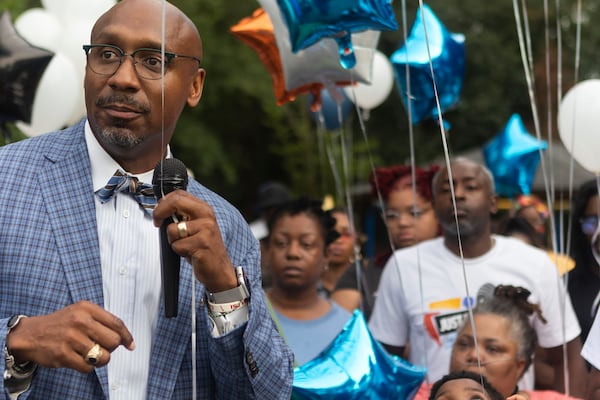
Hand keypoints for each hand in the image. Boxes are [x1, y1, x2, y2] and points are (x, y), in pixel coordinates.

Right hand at [6, 301, 133, 372]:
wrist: (29, 334)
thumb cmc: (61, 324)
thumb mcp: (80, 312)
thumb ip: (102, 321)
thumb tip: (126, 340)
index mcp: (87, 308)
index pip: (117, 323)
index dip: (127, 336)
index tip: (130, 345)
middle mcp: (80, 321)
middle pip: (113, 341)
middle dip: (111, 348)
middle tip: (101, 348)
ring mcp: (71, 338)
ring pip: (103, 357)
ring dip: (99, 360)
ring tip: (90, 355)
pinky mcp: (63, 355)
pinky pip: (88, 368)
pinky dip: (87, 367)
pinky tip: (79, 360)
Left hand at [152, 190, 237, 292]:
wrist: (219, 270)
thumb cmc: (204, 249)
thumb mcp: (196, 227)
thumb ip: (184, 216)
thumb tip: (161, 210)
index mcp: (204, 209)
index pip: (179, 194)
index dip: (163, 202)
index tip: (158, 213)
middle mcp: (206, 216)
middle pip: (175, 202)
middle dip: (160, 212)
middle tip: (157, 223)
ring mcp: (205, 229)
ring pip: (172, 229)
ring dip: (173, 241)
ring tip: (185, 246)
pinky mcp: (202, 244)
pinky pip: (177, 245)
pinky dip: (179, 252)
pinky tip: (190, 254)